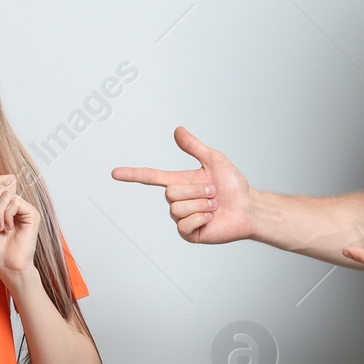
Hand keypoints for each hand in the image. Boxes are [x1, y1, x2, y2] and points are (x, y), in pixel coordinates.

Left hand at [0, 174, 39, 284]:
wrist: (6, 264)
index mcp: (8, 205)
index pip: (6, 179)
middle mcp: (18, 205)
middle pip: (2, 187)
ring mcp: (26, 209)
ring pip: (8, 195)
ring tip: (0, 228)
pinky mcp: (33, 214)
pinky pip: (16, 203)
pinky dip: (7, 215)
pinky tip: (9, 228)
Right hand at [111, 126, 254, 243]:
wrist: (248, 208)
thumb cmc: (233, 185)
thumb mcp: (214, 160)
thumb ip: (194, 146)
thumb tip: (178, 130)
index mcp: (180, 182)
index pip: (151, 177)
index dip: (132, 175)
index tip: (115, 173)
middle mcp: (178, 200)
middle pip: (171, 192)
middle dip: (196, 190)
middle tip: (213, 192)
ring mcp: (183, 218)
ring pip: (178, 208)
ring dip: (201, 204)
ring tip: (214, 205)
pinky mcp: (189, 233)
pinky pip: (185, 224)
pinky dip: (202, 218)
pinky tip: (211, 218)